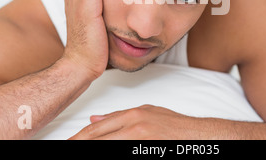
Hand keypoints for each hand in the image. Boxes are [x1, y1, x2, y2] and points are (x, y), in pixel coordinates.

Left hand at [68, 105, 203, 139]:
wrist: (198, 137)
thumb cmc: (174, 126)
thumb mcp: (147, 113)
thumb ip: (119, 116)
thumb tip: (94, 119)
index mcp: (133, 116)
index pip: (96, 130)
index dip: (78, 139)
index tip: (68, 143)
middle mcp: (134, 128)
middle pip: (97, 140)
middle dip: (79, 145)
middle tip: (67, 147)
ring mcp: (141, 141)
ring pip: (107, 146)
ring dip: (92, 149)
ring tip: (78, 150)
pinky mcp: (146, 151)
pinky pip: (123, 153)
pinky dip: (109, 152)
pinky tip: (102, 152)